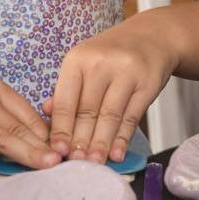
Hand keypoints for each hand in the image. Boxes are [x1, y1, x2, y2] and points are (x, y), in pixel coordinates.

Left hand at [46, 24, 175, 163]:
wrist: (152, 36)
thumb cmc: (111, 55)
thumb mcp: (84, 64)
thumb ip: (66, 91)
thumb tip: (46, 116)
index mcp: (78, 59)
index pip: (65, 101)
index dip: (60, 129)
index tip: (57, 151)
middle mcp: (101, 63)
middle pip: (87, 111)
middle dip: (80, 141)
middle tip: (75, 163)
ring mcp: (126, 72)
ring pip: (109, 116)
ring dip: (101, 143)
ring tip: (94, 163)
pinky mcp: (147, 83)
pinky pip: (132, 116)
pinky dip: (123, 137)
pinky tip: (116, 153)